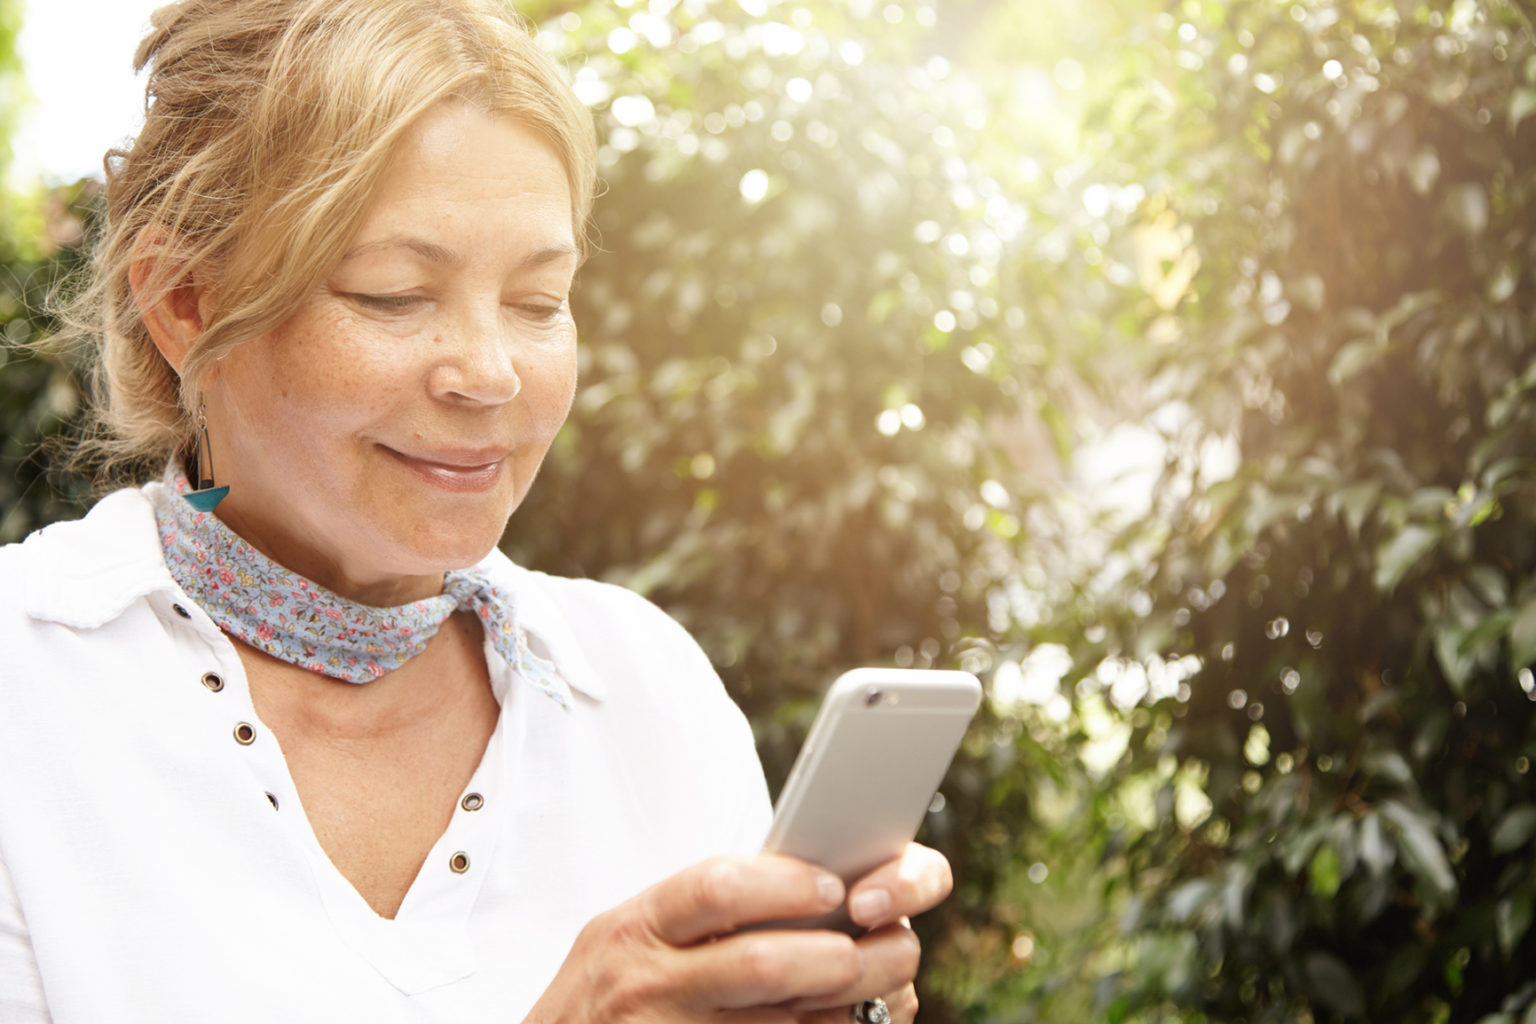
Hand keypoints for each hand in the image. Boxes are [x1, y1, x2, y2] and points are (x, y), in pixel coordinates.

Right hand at [522, 844, 951, 1023]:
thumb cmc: (609, 994)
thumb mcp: (627, 936)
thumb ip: (697, 911)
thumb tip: (813, 885)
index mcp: (636, 928)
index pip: (717, 889)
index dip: (786, 885)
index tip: (835, 885)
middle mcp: (650, 986)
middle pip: (765, 966)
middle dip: (845, 956)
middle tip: (892, 943)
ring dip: (855, 1009)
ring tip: (888, 989)